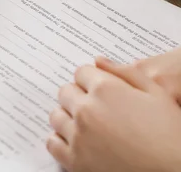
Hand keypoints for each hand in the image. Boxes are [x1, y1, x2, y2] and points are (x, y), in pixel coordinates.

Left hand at [47, 57, 180, 171]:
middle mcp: (86, 110)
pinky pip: (53, 142)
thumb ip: (125, 73)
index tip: (100, 88)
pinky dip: (62, 139)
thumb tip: (99, 61)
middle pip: (66, 92)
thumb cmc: (170, 135)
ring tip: (88, 124)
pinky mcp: (74, 160)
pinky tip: (77, 140)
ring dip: (69, 116)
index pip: (82, 72)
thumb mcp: (157, 94)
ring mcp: (78, 136)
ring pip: (57, 116)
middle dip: (79, 96)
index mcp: (105, 89)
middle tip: (96, 107)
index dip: (92, 79)